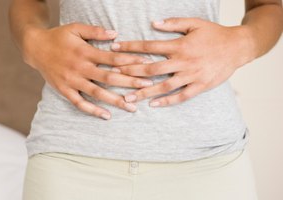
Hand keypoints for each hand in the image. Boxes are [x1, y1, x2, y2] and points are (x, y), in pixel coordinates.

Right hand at [21, 23, 153, 119]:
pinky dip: (93, 110)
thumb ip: (95, 31)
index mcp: (85, 51)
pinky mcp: (64, 90)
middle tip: (147, 87)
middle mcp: (80, 67)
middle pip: (109, 77)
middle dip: (129, 82)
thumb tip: (115, 34)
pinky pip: (80, 103)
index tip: (146, 64)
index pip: (112, 58)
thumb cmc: (58, 36)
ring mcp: (72, 81)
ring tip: (132, 107)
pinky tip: (107, 116)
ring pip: (97, 93)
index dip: (130, 61)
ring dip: (116, 100)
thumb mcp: (75, 28)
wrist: (35, 47)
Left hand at [110, 17, 254, 106]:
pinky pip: (181, 96)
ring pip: (164, 86)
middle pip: (151, 69)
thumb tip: (153, 24)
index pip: (149, 47)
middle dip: (130, 72)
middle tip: (113, 76)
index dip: (131, 48)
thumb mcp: (195, 23)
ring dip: (144, 92)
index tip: (115, 49)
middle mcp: (183, 61)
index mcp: (179, 45)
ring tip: (127, 97)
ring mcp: (191, 75)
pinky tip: (153, 104)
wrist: (238, 47)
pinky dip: (167, 101)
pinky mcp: (200, 86)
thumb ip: (174, 23)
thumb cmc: (214, 34)